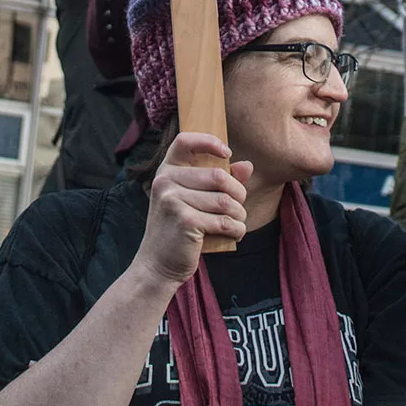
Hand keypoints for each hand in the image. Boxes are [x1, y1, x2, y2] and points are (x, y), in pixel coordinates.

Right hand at [134, 131, 251, 288]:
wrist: (157, 264)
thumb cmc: (180, 228)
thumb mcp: (193, 199)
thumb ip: (219, 180)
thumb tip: (247, 165)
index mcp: (166, 171)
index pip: (185, 141)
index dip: (209, 142)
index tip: (227, 153)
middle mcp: (165, 182)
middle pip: (219, 176)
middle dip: (239, 193)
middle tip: (239, 206)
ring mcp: (173, 201)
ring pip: (225, 201)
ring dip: (240, 214)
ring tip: (237, 221)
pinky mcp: (185, 221)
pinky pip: (225, 221)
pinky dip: (237, 229)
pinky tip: (235, 233)